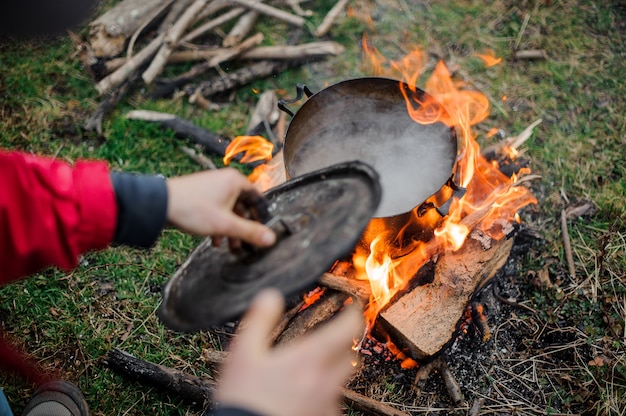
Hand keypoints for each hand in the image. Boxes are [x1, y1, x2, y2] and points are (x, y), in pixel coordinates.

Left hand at [166, 168, 275, 247]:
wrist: (159, 205)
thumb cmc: (192, 208)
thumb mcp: (225, 224)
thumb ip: (250, 232)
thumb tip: (271, 239)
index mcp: (235, 181)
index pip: (258, 198)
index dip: (261, 217)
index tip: (262, 232)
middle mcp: (225, 181)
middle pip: (243, 206)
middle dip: (244, 228)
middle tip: (246, 245)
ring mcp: (212, 187)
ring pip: (229, 210)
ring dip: (231, 229)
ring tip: (230, 247)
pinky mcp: (201, 195)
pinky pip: (217, 210)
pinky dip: (218, 225)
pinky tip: (215, 240)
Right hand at [215, 289, 362, 415]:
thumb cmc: (244, 398)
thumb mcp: (243, 354)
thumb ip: (260, 320)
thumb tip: (271, 296)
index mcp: (310, 358)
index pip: (348, 328)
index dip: (352, 314)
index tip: (350, 307)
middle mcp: (327, 382)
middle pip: (351, 355)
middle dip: (343, 344)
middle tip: (327, 338)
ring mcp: (328, 405)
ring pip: (342, 381)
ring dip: (332, 371)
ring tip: (308, 371)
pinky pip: (332, 403)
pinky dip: (323, 395)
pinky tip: (302, 395)